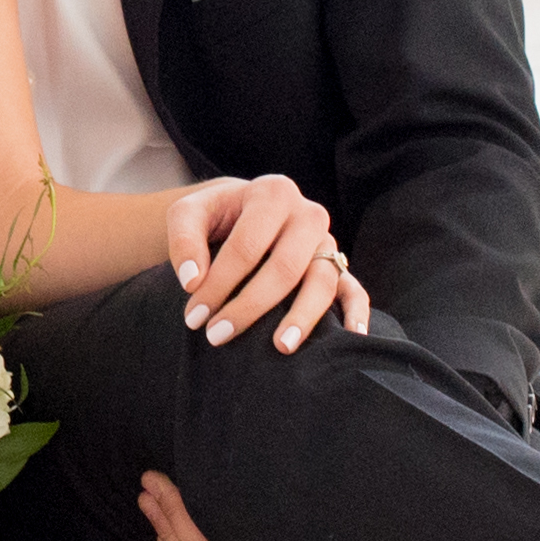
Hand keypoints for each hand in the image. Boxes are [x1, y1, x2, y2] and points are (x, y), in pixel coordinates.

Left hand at [138, 471, 281, 540]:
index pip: (200, 529)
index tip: (155, 480)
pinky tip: (161, 533)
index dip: (175, 503)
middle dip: (163, 513)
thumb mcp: (271, 531)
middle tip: (147, 486)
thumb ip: (240, 514)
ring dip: (161, 530)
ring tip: (147, 502)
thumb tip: (205, 484)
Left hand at [166, 175, 369, 352]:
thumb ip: (183, 241)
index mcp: (273, 193)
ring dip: (302, 317)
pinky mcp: (337, 265)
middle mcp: (307, 214)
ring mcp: (327, 241)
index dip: (218, 285)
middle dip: (249, 306)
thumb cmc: (214, 216)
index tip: (193, 317)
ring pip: (323, 281)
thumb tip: (192, 283)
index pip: (246, 247)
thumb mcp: (187, 214)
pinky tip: (351, 338)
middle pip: (284, 267)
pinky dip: (356, 313)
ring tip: (281, 347)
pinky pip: (354, 288)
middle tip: (217, 336)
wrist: (241, 210)